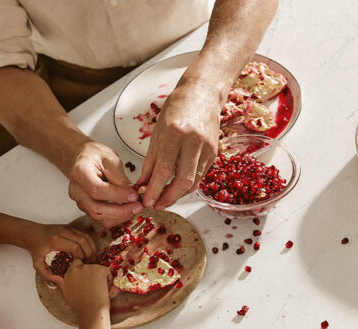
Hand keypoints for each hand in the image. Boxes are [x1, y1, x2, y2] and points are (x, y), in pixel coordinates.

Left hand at [28, 223, 98, 283]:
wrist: (32, 234)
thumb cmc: (36, 249)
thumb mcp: (37, 263)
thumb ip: (45, 274)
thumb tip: (56, 281)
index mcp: (55, 240)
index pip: (75, 247)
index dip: (81, 256)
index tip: (81, 265)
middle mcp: (63, 232)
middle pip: (83, 240)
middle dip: (89, 253)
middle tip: (91, 263)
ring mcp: (67, 228)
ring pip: (85, 236)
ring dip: (92, 247)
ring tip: (93, 258)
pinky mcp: (70, 227)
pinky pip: (84, 234)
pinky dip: (90, 243)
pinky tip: (90, 252)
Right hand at [58, 260, 111, 319]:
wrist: (91, 311)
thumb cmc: (80, 305)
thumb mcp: (66, 293)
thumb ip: (60, 282)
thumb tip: (51, 276)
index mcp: (68, 274)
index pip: (76, 264)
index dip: (82, 272)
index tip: (85, 282)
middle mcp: (77, 269)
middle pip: (87, 265)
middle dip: (91, 274)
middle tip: (93, 288)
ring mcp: (88, 268)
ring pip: (97, 268)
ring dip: (99, 277)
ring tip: (97, 291)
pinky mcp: (99, 269)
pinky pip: (106, 271)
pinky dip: (108, 279)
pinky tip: (103, 289)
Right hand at [68, 141, 142, 228]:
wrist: (83, 159)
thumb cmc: (95, 156)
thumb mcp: (110, 159)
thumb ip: (119, 177)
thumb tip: (132, 194)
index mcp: (80, 173)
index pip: (97, 189)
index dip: (117, 195)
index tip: (134, 195)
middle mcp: (76, 191)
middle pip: (96, 209)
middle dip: (121, 211)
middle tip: (139, 206)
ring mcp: (80, 202)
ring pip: (100, 218)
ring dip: (121, 216)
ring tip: (136, 208)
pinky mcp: (87, 209)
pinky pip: (102, 220)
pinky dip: (117, 218)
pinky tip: (128, 210)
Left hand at [138, 82, 220, 209]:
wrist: (203, 93)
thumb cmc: (177, 109)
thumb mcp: (158, 131)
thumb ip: (151, 160)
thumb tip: (143, 183)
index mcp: (175, 133)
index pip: (164, 170)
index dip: (154, 190)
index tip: (146, 201)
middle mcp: (194, 141)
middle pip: (183, 181)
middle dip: (168, 198)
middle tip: (157, 205)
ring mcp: (207, 147)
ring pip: (194, 182)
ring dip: (178, 194)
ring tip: (165, 199)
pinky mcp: (214, 153)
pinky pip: (200, 175)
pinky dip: (188, 184)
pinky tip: (177, 186)